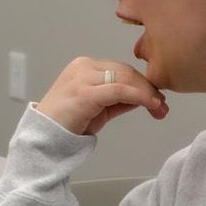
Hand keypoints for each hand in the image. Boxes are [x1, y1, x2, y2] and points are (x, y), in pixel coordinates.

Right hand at [36, 58, 167, 135]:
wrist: (44, 139)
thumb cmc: (67, 124)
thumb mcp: (98, 108)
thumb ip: (118, 99)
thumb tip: (143, 96)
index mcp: (84, 66)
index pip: (121, 69)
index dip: (142, 83)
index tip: (157, 99)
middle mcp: (82, 67)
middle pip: (125, 71)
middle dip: (148, 88)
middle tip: (162, 106)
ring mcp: (82, 78)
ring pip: (125, 78)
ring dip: (147, 93)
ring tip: (160, 108)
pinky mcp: (84, 92)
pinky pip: (119, 90)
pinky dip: (139, 97)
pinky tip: (151, 105)